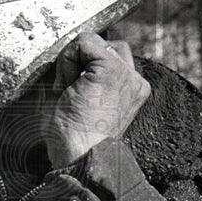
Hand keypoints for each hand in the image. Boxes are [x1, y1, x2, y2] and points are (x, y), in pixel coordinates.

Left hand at [43, 32, 149, 165]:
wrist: (79, 158)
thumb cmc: (73, 141)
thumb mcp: (84, 105)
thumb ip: (87, 80)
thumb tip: (71, 57)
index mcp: (132, 92)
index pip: (112, 59)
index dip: (84, 69)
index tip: (73, 97)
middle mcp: (135, 81)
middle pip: (107, 47)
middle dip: (82, 62)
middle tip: (69, 92)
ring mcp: (126, 74)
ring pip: (94, 44)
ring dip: (73, 62)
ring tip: (68, 91)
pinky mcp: (112, 69)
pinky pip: (85, 42)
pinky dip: (68, 58)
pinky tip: (66, 86)